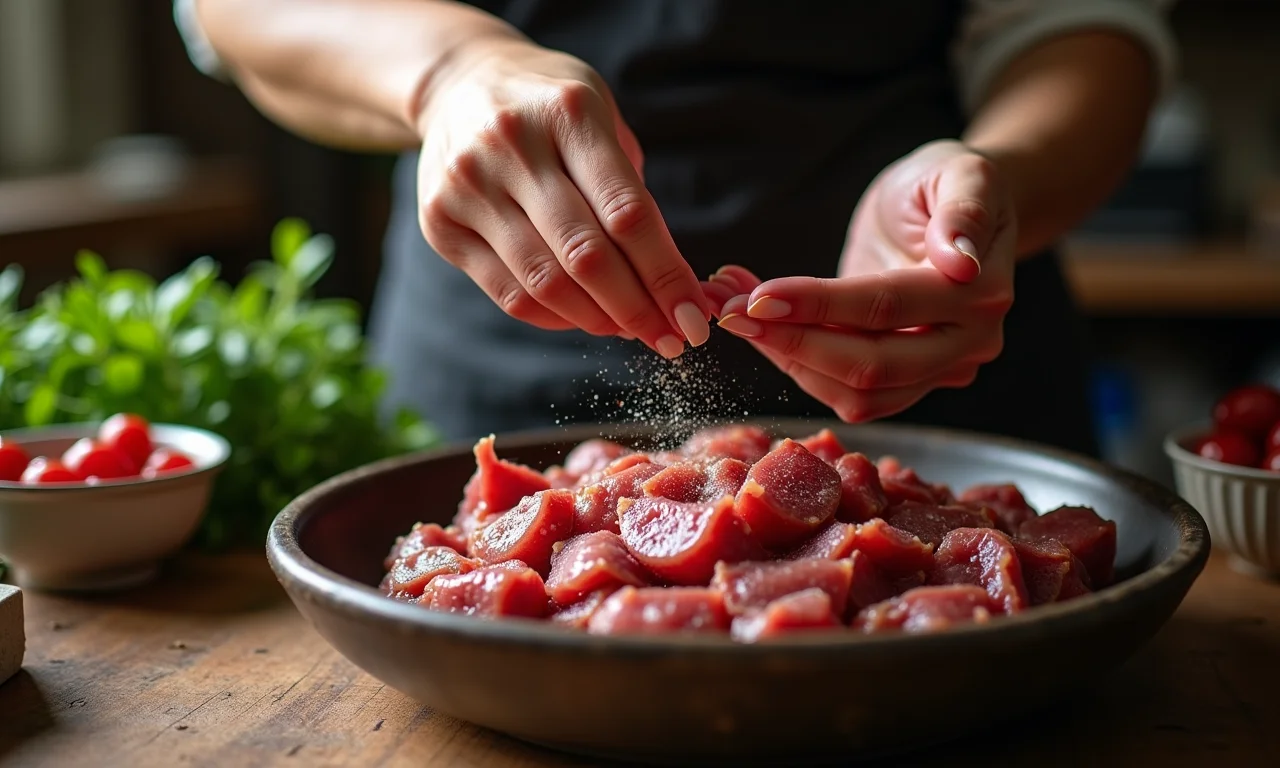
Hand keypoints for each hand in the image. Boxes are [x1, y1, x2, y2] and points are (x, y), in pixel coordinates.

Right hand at [415, 37, 707, 357]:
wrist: (457, 84)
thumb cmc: (549, 110)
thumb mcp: (600, 119)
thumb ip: (630, 190)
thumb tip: (669, 283)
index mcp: (568, 114)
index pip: (627, 213)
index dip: (666, 275)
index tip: (693, 317)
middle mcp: (513, 146)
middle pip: (586, 255)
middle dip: (637, 309)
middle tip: (670, 340)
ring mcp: (469, 185)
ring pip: (544, 282)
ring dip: (598, 319)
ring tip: (630, 331)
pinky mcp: (440, 222)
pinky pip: (508, 292)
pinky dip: (554, 317)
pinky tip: (584, 319)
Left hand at [704, 140, 1015, 421]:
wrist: (954, 211)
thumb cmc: (948, 183)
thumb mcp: (960, 172)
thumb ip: (964, 210)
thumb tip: (960, 261)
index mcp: (982, 292)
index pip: (888, 307)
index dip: (820, 305)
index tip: (759, 295)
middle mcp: (968, 344)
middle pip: (871, 366)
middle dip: (792, 342)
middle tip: (730, 310)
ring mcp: (940, 372)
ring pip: (855, 392)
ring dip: (785, 357)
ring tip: (732, 308)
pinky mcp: (907, 383)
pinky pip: (848, 394)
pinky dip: (796, 364)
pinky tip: (760, 324)